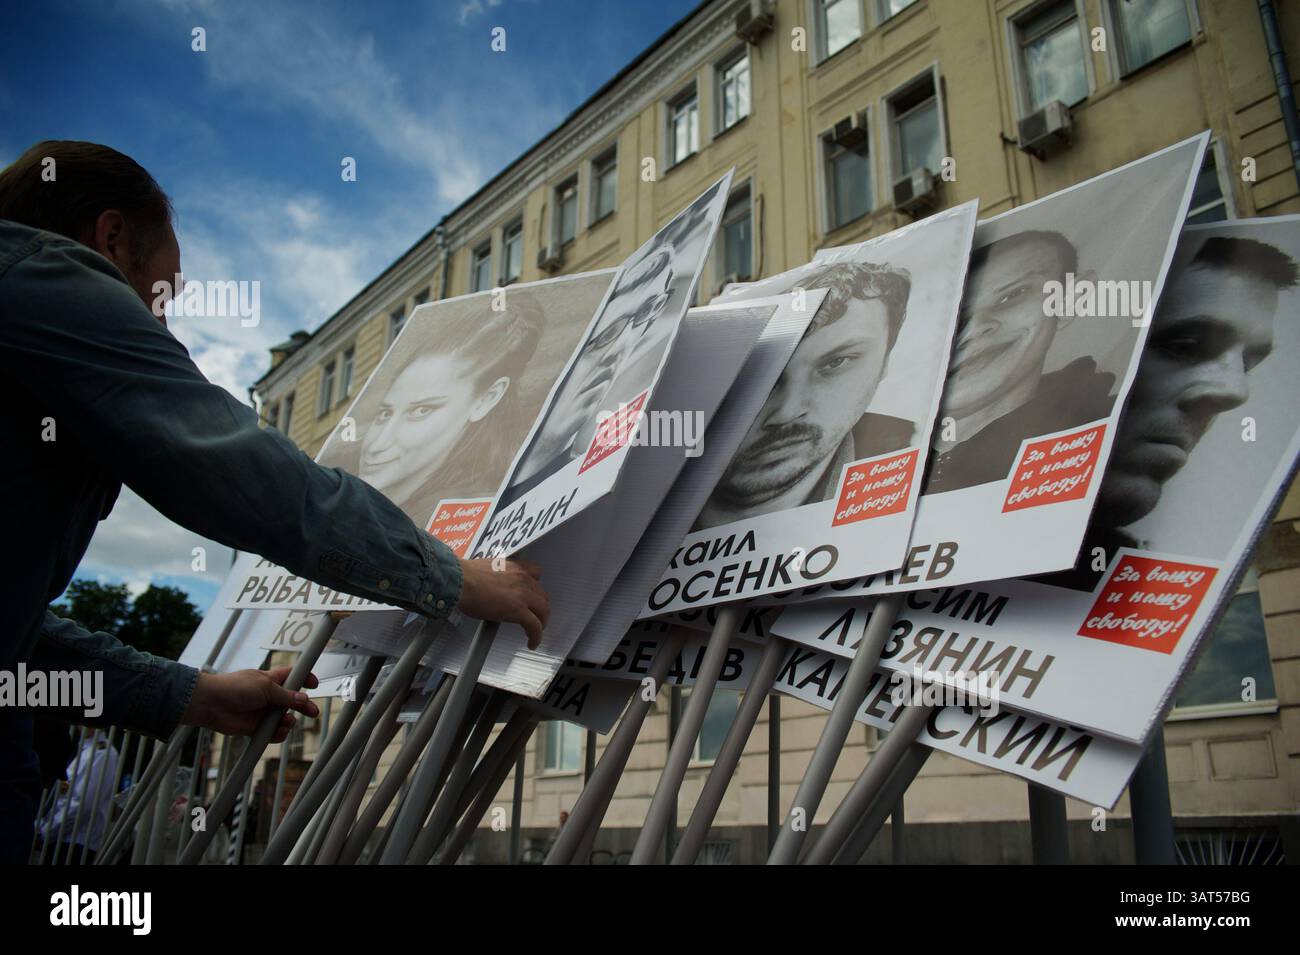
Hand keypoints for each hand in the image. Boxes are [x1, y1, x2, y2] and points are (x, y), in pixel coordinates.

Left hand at [182, 667, 319, 742]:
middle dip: (304, 707)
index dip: (305, 678)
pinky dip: (277, 734)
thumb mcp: (265, 687)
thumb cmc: (235, 688)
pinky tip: (276, 732)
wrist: (211, 704)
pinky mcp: (256, 727)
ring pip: (285, 719)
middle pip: (293, 701)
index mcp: (271, 680)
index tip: (314, 684)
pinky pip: (273, 733)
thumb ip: (286, 695)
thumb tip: (304, 699)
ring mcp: (263, 712)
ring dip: (288, 722)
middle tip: (312, 713)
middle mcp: (269, 696)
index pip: (293, 676)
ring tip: (284, 723)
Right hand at [456, 557, 549, 648]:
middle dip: (540, 609)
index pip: (536, 573)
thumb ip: (497, 577)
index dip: (536, 588)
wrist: (459, 581)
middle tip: (535, 617)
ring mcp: (522, 594)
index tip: (533, 596)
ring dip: (541, 623)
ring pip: (543, 611)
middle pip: (543, 596)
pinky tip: (532, 642)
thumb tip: (493, 587)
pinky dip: (536, 637)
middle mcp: (522, 578)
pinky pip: (535, 626)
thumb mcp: (486, 570)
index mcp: (514, 567)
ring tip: (535, 632)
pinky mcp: (518, 610)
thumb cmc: (464, 577)